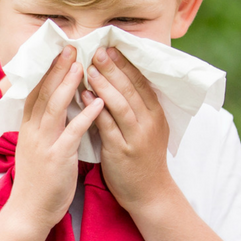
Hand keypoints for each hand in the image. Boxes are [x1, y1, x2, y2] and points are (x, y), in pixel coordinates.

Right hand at [12, 46, 103, 229]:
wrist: (29, 213)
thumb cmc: (39, 181)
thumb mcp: (38, 148)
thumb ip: (46, 127)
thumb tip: (57, 107)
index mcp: (29, 128)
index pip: (36, 92)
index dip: (47, 70)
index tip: (58, 51)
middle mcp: (33, 132)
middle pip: (43, 93)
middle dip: (57, 68)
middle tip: (70, 47)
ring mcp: (44, 144)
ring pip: (54, 107)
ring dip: (68, 85)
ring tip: (82, 66)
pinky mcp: (57, 158)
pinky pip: (72, 133)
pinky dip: (85, 116)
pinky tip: (98, 102)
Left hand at [84, 47, 172, 213]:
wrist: (149, 193)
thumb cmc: (143, 158)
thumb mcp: (148, 129)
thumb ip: (136, 107)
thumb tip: (118, 82)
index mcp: (156, 114)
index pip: (141, 82)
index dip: (126, 64)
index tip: (111, 47)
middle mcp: (149, 122)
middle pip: (131, 88)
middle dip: (113, 68)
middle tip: (98, 50)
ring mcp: (137, 137)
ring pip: (120, 104)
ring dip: (104, 84)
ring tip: (89, 68)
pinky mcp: (122, 151)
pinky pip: (107, 125)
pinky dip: (95, 109)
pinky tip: (83, 96)